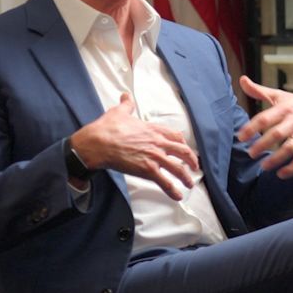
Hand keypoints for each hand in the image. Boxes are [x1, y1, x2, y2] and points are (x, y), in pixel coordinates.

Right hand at [69, 93, 199, 199]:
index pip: (175, 136)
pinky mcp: (148, 170)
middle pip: (183, 151)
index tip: (184, 148)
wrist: (98, 143)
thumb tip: (126, 96)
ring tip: (189, 185)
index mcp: (153, 130)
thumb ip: (127, 105)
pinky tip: (178, 197)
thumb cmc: (107, 128)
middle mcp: (158, 143)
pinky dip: (173, 191)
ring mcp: (154, 157)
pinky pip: (165, 182)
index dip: (182, 143)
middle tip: (195, 167)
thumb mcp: (119, 112)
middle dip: (191, 160)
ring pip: (177, 168)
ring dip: (185, 178)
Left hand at [236, 76, 292, 179]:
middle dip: (263, 144)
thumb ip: (259, 91)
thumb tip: (241, 79)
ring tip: (264, 166)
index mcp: (284, 108)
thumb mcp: (279, 96)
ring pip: (290, 148)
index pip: (265, 118)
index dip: (252, 127)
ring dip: (277, 159)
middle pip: (277, 134)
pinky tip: (281, 174)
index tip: (240, 136)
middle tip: (251, 153)